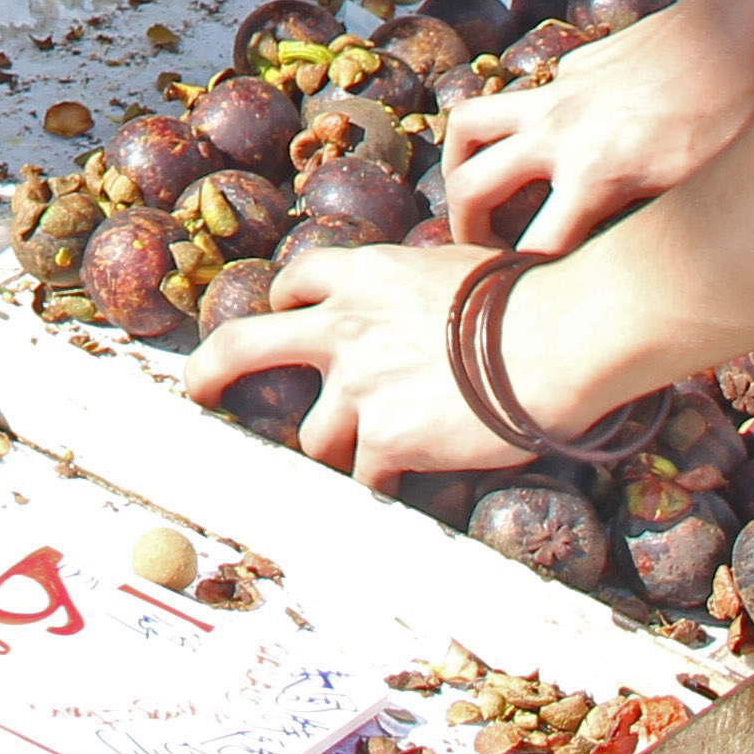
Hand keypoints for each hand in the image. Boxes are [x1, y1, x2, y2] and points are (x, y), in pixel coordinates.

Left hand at [177, 241, 525, 495]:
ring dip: (338, 450)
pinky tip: (404, 489)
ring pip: (315, 435)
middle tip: (199, 391)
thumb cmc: (527, 296)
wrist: (554, 339)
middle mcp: (343, 327)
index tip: (286, 318)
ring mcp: (357, 385)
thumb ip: (420, 284)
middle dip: (211, 371)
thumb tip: (433, 291)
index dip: (287, 304)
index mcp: (361, 276)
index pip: (296, 284)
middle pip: (244, 346)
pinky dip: (382, 486)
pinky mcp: (385, 437)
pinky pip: (366, 476)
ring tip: (371, 460)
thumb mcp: (457, 265)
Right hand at [442, 0, 753, 251]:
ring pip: (470, 122)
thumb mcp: (701, 188)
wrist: (741, 26)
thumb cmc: (738, 112)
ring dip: (459, 159)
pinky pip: (524, 95)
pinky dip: (520, 123)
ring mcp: (559, 92)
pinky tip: (556, 140)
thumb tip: (623, 262)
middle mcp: (561, 133)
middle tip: (475, 247)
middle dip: (463, 227)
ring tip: (473, 184)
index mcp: (596, 175)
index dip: (522, 280)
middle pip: (472, 185)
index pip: (535, 247)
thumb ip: (647, 223)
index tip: (526, 297)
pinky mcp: (573, 65)